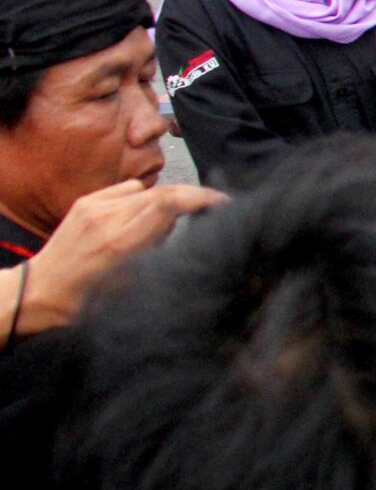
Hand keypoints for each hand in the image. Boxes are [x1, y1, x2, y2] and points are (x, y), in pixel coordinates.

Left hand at [18, 179, 225, 336]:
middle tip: (212, 204)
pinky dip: (140, 198)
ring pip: (147, 191)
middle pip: (163, 192)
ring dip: (166, 200)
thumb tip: (180, 224)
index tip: (222, 201)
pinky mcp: (85, 202)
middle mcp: (108, 219)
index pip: (170, 204)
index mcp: (121, 243)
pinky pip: (126, 190)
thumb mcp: (132, 284)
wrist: (39, 292)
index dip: (201, 197)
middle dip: (192, 195)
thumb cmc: (86, 299)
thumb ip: (157, 250)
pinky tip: (137, 216)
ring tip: (166, 221)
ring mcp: (94, 207)